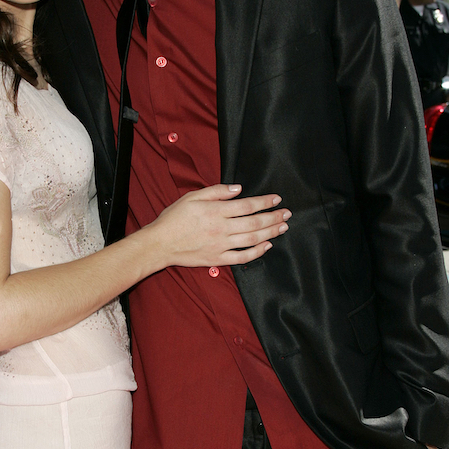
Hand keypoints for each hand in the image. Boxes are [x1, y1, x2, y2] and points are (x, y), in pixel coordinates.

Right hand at [147, 185, 289, 268]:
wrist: (160, 243)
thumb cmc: (174, 218)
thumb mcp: (192, 197)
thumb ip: (216, 191)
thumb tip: (238, 189)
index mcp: (216, 211)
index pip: (247, 206)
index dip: (265, 202)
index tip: (277, 199)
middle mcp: (221, 229)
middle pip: (255, 223)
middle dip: (274, 217)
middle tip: (287, 214)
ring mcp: (221, 245)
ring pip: (252, 240)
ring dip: (271, 233)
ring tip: (282, 227)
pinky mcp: (218, 259)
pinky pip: (242, 257)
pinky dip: (257, 252)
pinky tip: (267, 246)